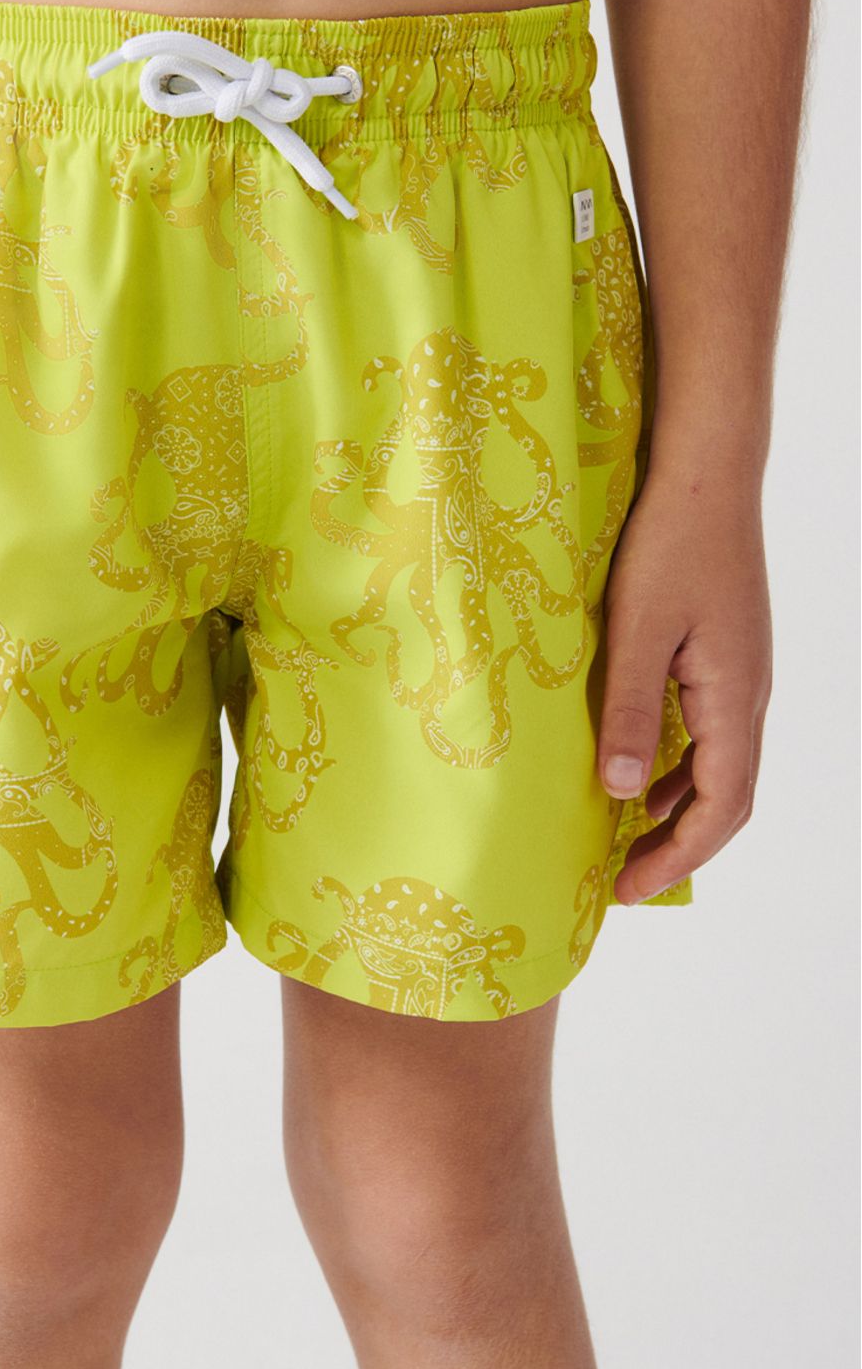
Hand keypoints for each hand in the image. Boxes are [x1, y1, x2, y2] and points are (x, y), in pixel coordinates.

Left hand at [598, 471, 771, 902]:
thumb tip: (620, 794)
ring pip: (720, 766)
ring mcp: (740, 676)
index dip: (677, 859)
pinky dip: (677, 766)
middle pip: (727, 798)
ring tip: (624, 837)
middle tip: (623, 880)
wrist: (706, 478)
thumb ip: (629, 712)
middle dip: (678, 848)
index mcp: (735, 701)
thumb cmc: (670, 547)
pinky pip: (708, 733)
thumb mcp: (636, 632)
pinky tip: (637, 769)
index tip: (628, 890)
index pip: (720, 809)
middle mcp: (748, 697)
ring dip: (677, 809)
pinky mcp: (724, 655)